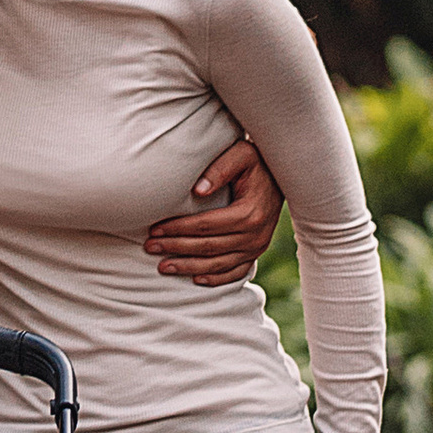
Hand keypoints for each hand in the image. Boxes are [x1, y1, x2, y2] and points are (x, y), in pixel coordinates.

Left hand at [143, 137, 282, 287]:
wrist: (282, 175)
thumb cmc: (256, 162)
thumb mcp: (241, 154)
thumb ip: (220, 168)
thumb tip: (197, 190)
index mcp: (249, 213)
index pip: (205, 226)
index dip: (178, 228)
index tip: (155, 229)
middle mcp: (255, 235)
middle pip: (208, 247)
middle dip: (176, 248)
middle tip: (150, 247)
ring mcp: (257, 247)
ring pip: (218, 264)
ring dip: (188, 267)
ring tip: (163, 266)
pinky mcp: (257, 253)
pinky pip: (235, 272)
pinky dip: (215, 278)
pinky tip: (195, 278)